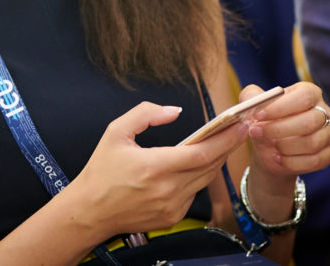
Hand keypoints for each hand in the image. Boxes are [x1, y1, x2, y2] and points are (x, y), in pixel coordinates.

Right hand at [65, 101, 246, 239]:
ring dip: (216, 161)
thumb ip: (145, 115)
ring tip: (224, 143)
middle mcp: (167, 189)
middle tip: (239, 129)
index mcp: (154, 167)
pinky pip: (193, 193)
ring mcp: (172, 206)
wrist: (89, 212)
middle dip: (227, 146)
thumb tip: (174, 111)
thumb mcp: (115, 133)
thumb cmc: (101, 171)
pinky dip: (198, 177)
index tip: (239, 125)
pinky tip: (198, 164)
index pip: (202, 152)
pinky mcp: (172, 217)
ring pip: (204, 180)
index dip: (225, 139)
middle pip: (210, 166)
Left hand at [240, 82, 329, 182]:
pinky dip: (292, 162)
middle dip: (279, 129)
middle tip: (257, 132)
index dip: (281, 107)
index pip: (303, 97)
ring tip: (269, 145)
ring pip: (312, 143)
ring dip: (285, 146)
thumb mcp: (255, 107)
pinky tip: (278, 158)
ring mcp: (329, 133)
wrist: (271, 150)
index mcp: (309, 93)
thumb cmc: (265, 122)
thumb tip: (252, 101)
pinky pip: (314, 161)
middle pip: (309, 121)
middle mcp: (324, 111)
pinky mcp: (328, 154)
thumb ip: (251, 97)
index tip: (258, 115)